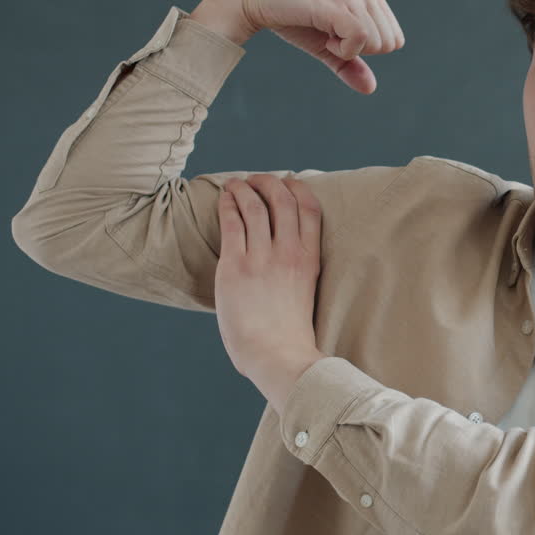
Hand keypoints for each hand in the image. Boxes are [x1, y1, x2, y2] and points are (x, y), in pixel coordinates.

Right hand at [190, 0, 405, 93]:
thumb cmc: (292, 19)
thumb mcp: (326, 46)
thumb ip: (350, 65)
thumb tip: (371, 88)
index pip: (394, 40)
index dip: (365, 49)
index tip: (336, 35)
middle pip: (389, 44)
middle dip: (358, 50)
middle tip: (328, 33)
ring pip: (376, 43)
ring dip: (346, 48)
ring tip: (321, 29)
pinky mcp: (336, 4)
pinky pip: (360, 39)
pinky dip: (342, 49)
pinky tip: (323, 35)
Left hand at [215, 173, 327, 407]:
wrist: (277, 355)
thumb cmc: (289, 335)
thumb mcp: (305, 293)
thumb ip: (297, 270)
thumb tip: (283, 259)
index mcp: (309, 260)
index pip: (309, 210)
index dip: (298, 189)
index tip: (289, 182)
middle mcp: (288, 253)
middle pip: (282, 200)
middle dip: (270, 182)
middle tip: (258, 179)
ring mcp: (262, 258)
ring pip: (255, 206)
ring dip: (244, 188)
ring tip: (236, 184)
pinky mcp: (236, 266)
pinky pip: (232, 223)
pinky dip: (228, 204)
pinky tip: (224, 198)